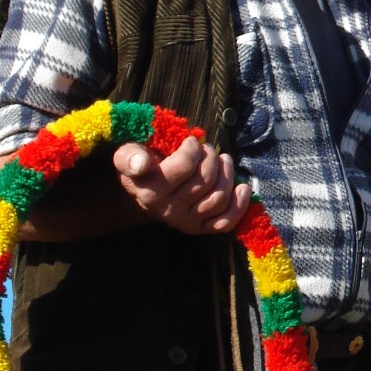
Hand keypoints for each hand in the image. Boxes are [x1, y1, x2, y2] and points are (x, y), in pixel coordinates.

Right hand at [113, 136, 250, 234]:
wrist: (142, 194)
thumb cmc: (141, 167)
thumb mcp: (127, 155)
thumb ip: (129, 156)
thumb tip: (142, 162)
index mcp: (151, 190)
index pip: (184, 166)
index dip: (193, 149)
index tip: (192, 141)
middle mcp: (168, 210)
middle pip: (205, 181)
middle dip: (211, 158)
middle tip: (208, 148)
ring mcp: (185, 222)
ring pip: (218, 198)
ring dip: (227, 174)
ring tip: (223, 160)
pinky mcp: (199, 229)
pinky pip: (224, 223)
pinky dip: (239, 206)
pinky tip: (242, 188)